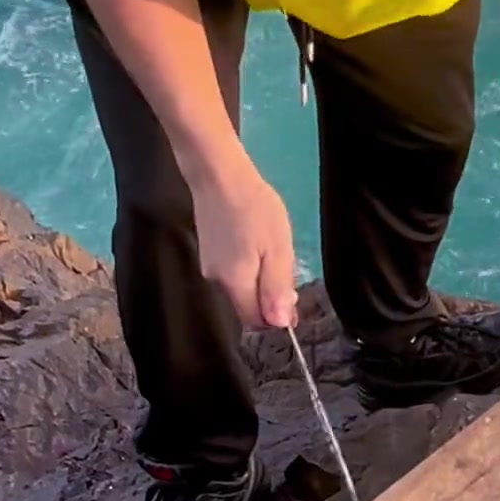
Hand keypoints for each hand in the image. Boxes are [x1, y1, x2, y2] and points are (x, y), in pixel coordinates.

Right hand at [192, 157, 297, 329]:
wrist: (219, 175)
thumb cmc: (254, 209)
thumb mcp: (277, 249)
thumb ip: (277, 288)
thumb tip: (279, 325)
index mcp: (235, 284)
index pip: (255, 321)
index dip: (276, 317)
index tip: (292, 298)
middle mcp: (216, 281)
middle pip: (246, 306)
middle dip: (268, 298)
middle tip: (286, 268)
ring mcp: (209, 266)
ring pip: (240, 289)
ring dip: (259, 281)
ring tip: (271, 250)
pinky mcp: (207, 251)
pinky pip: (232, 273)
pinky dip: (247, 268)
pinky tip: (255, 243)